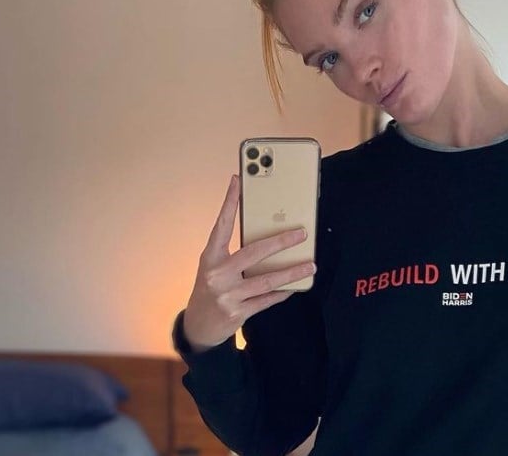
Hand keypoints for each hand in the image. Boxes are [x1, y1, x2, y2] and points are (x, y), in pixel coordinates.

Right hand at [181, 174, 316, 352]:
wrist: (197, 326)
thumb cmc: (209, 288)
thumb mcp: (212, 267)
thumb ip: (232, 253)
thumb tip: (266, 238)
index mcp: (209, 257)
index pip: (221, 225)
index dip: (229, 202)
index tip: (237, 181)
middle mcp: (217, 274)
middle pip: (254, 253)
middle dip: (281, 242)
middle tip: (301, 233)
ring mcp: (227, 295)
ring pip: (266, 280)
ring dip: (291, 272)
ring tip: (310, 264)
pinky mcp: (238, 312)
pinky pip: (267, 300)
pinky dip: (283, 292)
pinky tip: (295, 285)